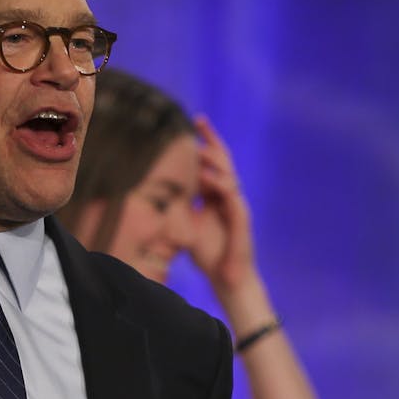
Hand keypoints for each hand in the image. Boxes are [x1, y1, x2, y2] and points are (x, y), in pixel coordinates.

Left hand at [187, 116, 257, 293]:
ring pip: (229, 174)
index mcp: (216, 195)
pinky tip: (206, 179)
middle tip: (197, 122)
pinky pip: (232, 196)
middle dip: (211, 140)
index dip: (205, 141)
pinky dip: (219, 185)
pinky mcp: (242, 219)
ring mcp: (237, 206)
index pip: (212, 162)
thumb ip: (179, 205)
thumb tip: (156, 190)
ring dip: (213, 161)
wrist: (227, 277)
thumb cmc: (208, 252)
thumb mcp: (187, 223)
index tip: (192, 121)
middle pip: (223, 161)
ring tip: (198, 149)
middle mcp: (229, 197)